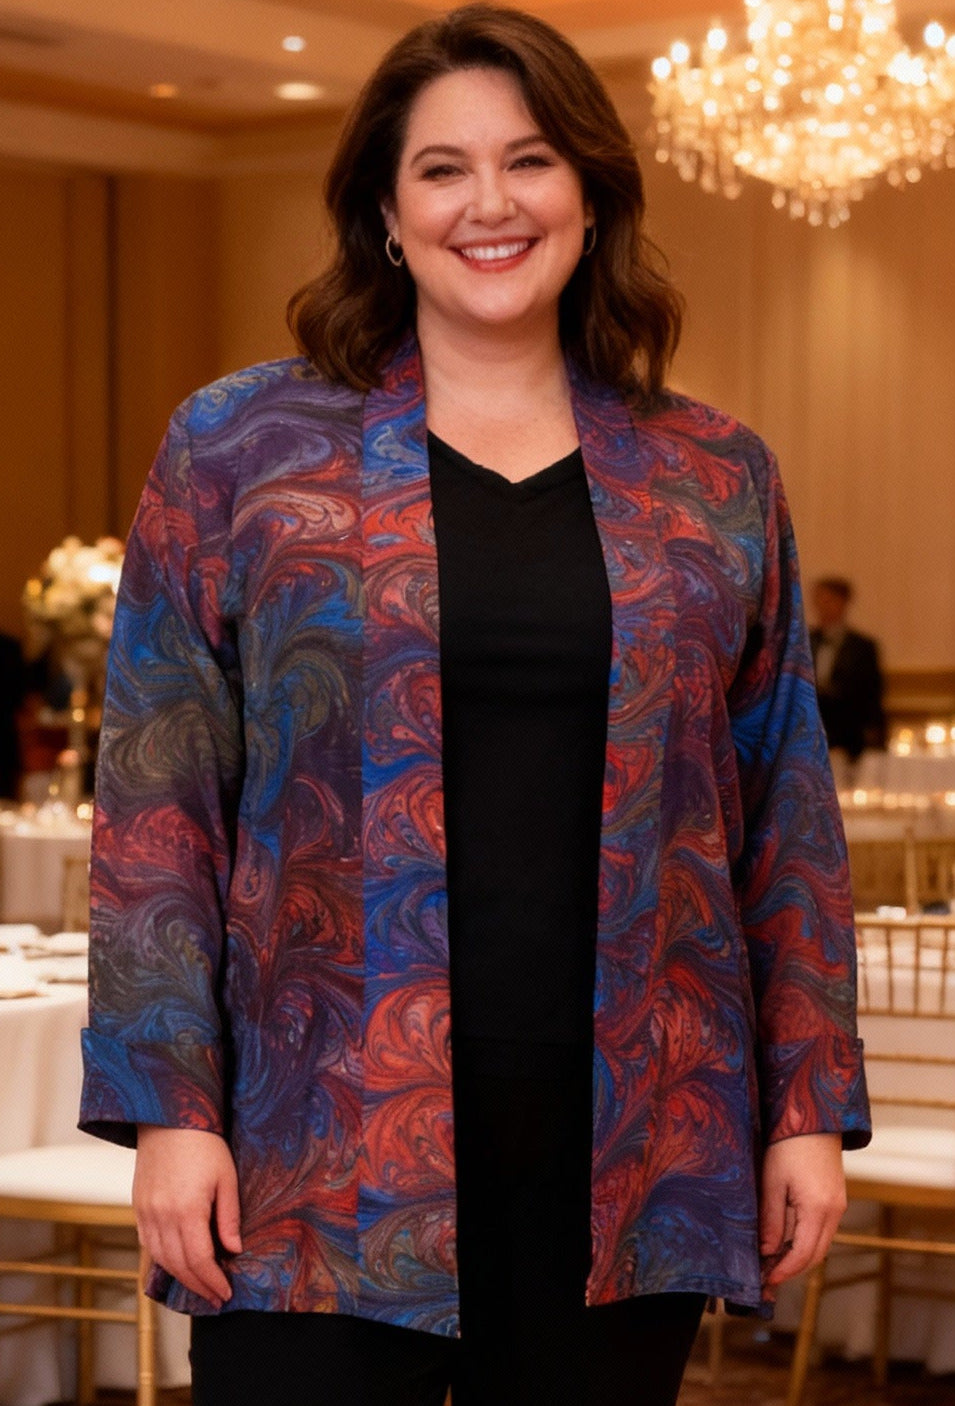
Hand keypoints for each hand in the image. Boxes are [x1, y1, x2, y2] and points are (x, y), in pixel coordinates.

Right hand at [133, 1126, 242, 1308]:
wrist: (169, 1118)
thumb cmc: (204, 1144)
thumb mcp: (226, 1177)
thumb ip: (228, 1216)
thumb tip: (233, 1250)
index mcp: (186, 1210)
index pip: (199, 1260)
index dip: (212, 1281)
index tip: (225, 1293)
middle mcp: (161, 1216)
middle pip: (179, 1265)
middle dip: (198, 1285)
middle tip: (215, 1297)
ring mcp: (146, 1213)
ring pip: (161, 1258)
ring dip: (180, 1277)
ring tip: (200, 1286)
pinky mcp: (138, 1207)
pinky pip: (148, 1244)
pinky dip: (163, 1260)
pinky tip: (177, 1264)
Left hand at [758, 1132, 845, 1302]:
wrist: (813, 1118)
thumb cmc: (788, 1145)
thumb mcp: (773, 1182)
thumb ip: (771, 1219)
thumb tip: (767, 1251)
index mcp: (819, 1209)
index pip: (804, 1255)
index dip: (784, 1271)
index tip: (766, 1280)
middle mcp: (835, 1211)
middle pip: (816, 1254)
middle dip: (792, 1269)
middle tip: (767, 1275)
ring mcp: (839, 1205)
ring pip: (821, 1243)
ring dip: (800, 1256)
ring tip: (773, 1261)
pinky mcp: (836, 1197)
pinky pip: (823, 1229)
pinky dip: (806, 1241)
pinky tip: (787, 1240)